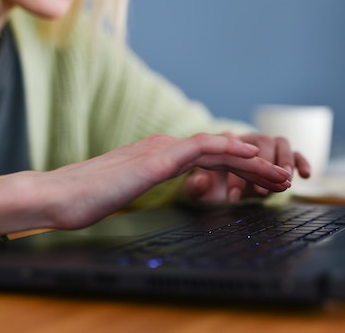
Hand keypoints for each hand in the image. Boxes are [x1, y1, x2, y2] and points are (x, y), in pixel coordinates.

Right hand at [0, 133, 291, 235]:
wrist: (60, 196)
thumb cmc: (91, 198)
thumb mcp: (131, 191)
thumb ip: (150, 184)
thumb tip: (160, 190)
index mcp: (162, 155)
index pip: (212, 160)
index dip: (242, 170)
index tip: (264, 183)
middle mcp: (167, 147)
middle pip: (223, 153)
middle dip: (257, 166)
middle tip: (284, 177)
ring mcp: (163, 150)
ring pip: (220, 150)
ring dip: (253, 162)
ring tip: (280, 174)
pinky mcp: (157, 159)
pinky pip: (201, 149)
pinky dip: (228, 150)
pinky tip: (250, 155)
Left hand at [183, 132, 310, 202]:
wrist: (221, 188)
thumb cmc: (208, 186)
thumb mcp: (197, 189)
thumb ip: (195, 186)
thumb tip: (200, 181)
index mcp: (226, 142)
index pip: (232, 149)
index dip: (234, 175)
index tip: (232, 197)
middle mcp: (249, 139)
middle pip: (262, 141)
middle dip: (263, 166)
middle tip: (259, 193)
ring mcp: (267, 146)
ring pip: (281, 143)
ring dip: (284, 161)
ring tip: (285, 182)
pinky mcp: (281, 156)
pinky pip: (296, 153)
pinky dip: (301, 161)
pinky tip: (306, 176)